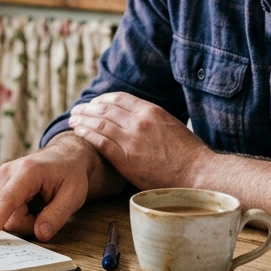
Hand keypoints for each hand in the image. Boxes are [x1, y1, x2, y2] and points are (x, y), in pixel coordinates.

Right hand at [0, 133, 117, 243]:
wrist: (61, 156)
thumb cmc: (69, 174)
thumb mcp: (74, 195)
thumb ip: (57, 216)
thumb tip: (40, 235)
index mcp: (27, 171)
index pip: (7, 200)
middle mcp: (5, 173)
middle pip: (9, 218)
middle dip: (29, 224)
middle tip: (48, 210)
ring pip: (4, 219)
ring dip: (23, 220)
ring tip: (38, 204)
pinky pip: (1, 214)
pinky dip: (16, 215)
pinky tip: (27, 202)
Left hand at [68, 92, 209, 189]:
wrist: (198, 173)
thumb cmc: (189, 154)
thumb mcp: (171, 126)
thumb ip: (153, 120)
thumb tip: (140, 118)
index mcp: (151, 111)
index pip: (119, 98)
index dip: (103, 99)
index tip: (94, 103)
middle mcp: (139, 121)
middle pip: (106, 108)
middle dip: (88, 108)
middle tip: (77, 110)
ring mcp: (132, 139)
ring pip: (100, 123)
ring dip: (83, 119)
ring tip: (73, 120)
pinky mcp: (126, 158)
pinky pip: (100, 142)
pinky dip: (87, 134)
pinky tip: (78, 132)